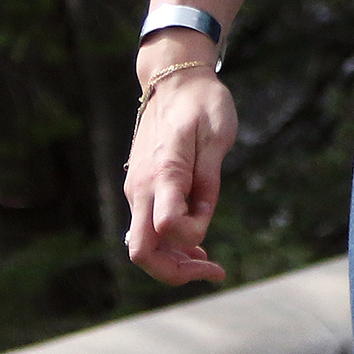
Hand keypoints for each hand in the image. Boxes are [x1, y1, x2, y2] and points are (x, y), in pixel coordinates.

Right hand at [124, 49, 235, 285]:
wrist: (174, 80)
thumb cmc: (202, 104)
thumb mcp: (217, 136)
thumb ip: (208, 182)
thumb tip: (199, 222)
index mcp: (163, 174)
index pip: (167, 229)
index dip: (192, 243)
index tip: (216, 238)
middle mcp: (141, 188)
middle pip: (141, 251)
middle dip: (174, 272)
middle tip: (213, 272)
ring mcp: (136, 189)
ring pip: (142, 244)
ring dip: (172, 261)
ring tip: (208, 264)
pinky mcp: (140, 188)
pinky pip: (146, 228)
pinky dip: (168, 245)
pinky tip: (194, 245)